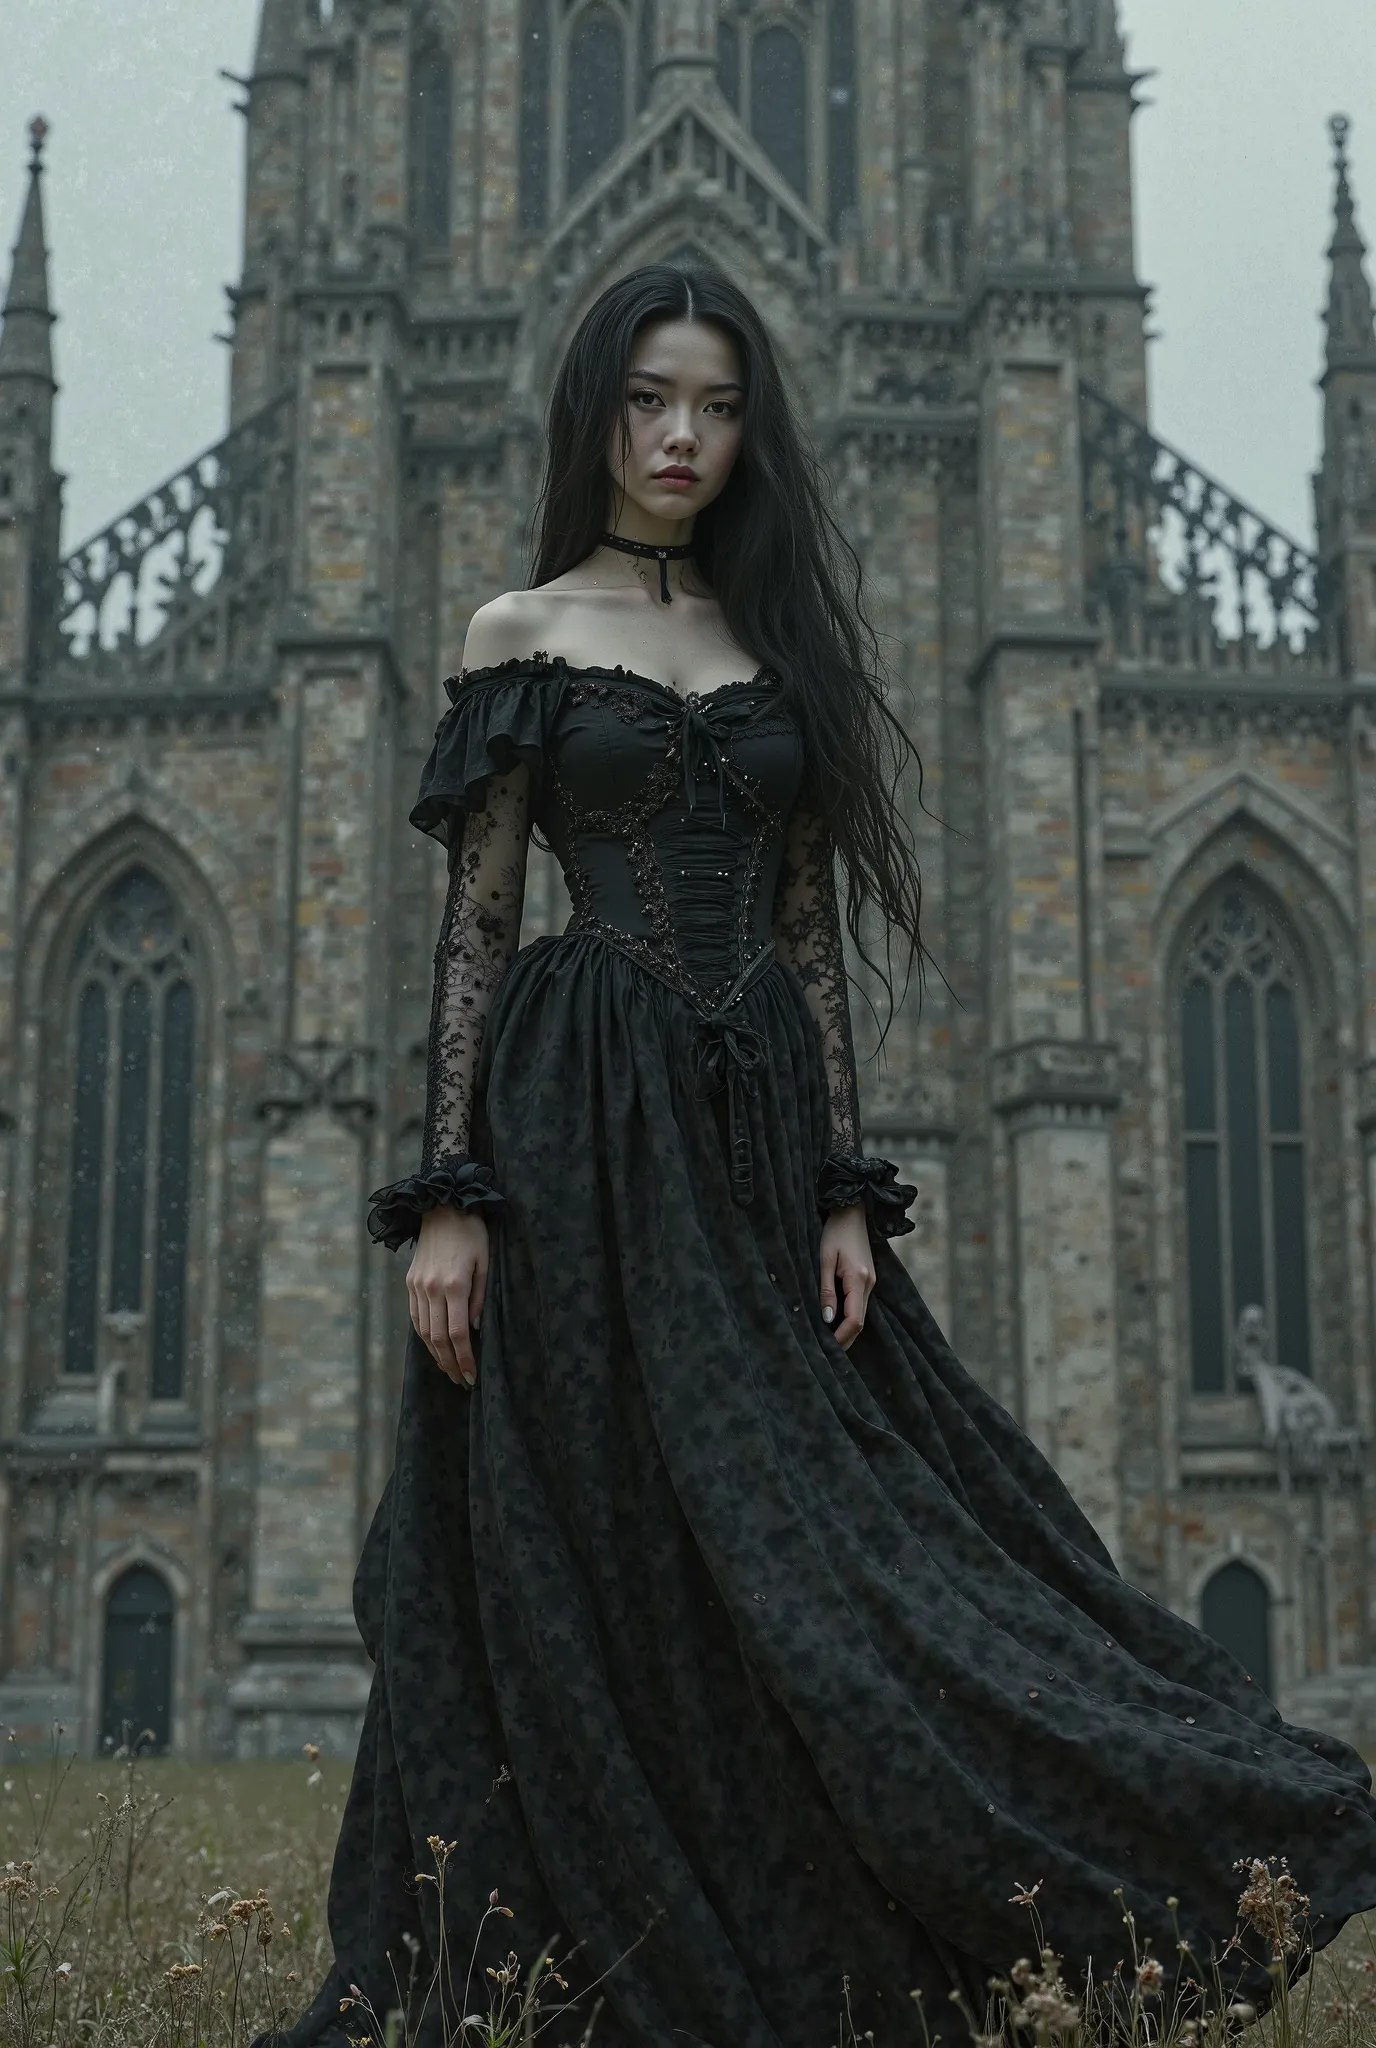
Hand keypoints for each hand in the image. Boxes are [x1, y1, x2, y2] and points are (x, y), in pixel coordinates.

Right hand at [408, 1208, 488, 1387]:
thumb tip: (475, 1328)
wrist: (443, 1208)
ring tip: (449, 1369)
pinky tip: (435, 1347)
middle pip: (438, 1338)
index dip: (465, 1359)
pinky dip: (424, 1336)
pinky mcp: (410, 1282)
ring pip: (423, 1331)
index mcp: (454, 1285)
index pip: (457, 1334)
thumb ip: (480, 1297)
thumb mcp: (485, 1263)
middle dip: (450, 1364)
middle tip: (462, 1381)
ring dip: (436, 1355)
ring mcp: (417, 1286)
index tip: (472, 1376)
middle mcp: (431, 1289)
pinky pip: (415, 1317)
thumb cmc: (472, 1233)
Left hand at [819, 1204, 874, 1347]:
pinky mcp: (867, 1279)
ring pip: (860, 1314)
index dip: (842, 1337)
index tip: (827, 1348)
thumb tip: (827, 1318)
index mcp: (859, 1279)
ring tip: (827, 1339)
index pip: (854, 1319)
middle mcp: (869, 1284)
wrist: (853, 1211)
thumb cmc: (836, 1232)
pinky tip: (835, 1320)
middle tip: (826, 1352)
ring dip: (846, 1328)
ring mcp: (870, 1282)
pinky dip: (848, 1316)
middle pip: (860, 1321)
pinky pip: (859, 1304)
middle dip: (844, 1338)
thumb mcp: (825, 1259)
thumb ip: (826, 1290)